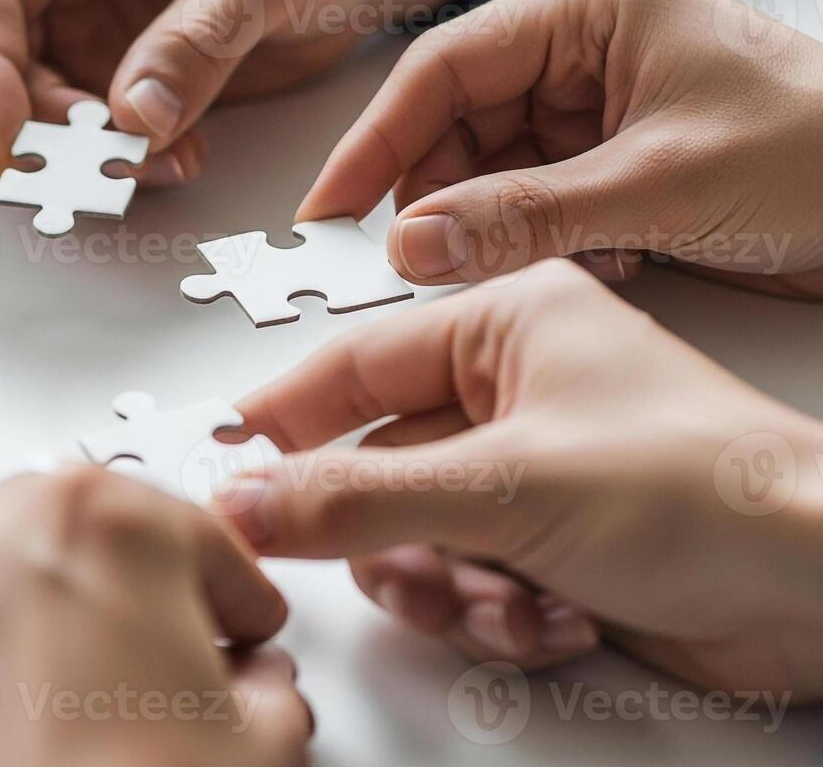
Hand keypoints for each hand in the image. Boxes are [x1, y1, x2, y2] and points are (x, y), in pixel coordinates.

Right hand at [0, 0, 472, 183]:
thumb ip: (196, 40)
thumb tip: (132, 117)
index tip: (13, 142)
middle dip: (29, 122)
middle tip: (90, 166)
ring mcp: (79, 15)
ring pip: (24, 103)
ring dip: (72, 150)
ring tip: (149, 163)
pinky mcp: (111, 65)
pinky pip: (82, 129)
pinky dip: (111, 158)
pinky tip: (171, 158)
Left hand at [0, 467, 307, 765]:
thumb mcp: (264, 742)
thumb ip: (268, 686)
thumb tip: (252, 693)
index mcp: (93, 522)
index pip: (192, 530)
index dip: (236, 592)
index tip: (247, 624)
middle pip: (83, 540)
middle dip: (137, 593)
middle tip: (185, 661)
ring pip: (7, 600)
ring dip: (61, 640)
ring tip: (117, 725)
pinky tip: (49, 759)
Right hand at [222, 260, 822, 696]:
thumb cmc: (709, 493)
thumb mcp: (503, 486)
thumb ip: (355, 496)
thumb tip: (250, 499)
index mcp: (507, 323)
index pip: (353, 362)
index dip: (286, 422)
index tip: (230, 469)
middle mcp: (517, 392)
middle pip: (377, 468)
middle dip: (388, 537)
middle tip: (397, 569)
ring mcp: (536, 471)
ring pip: (414, 536)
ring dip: (445, 585)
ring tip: (496, 599)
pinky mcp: (556, 543)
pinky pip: (467, 579)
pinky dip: (496, 612)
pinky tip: (554, 615)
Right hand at [301, 0, 822, 297]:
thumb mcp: (661, 186)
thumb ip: (525, 217)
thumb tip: (414, 242)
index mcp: (590, 7)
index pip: (445, 67)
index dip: (376, 141)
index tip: (331, 208)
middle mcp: (582, 48)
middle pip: (457, 123)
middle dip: (440, 198)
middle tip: (415, 262)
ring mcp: (596, 107)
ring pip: (489, 173)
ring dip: (495, 230)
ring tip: (528, 264)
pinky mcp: (610, 163)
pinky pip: (532, 204)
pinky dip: (541, 244)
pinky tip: (597, 258)